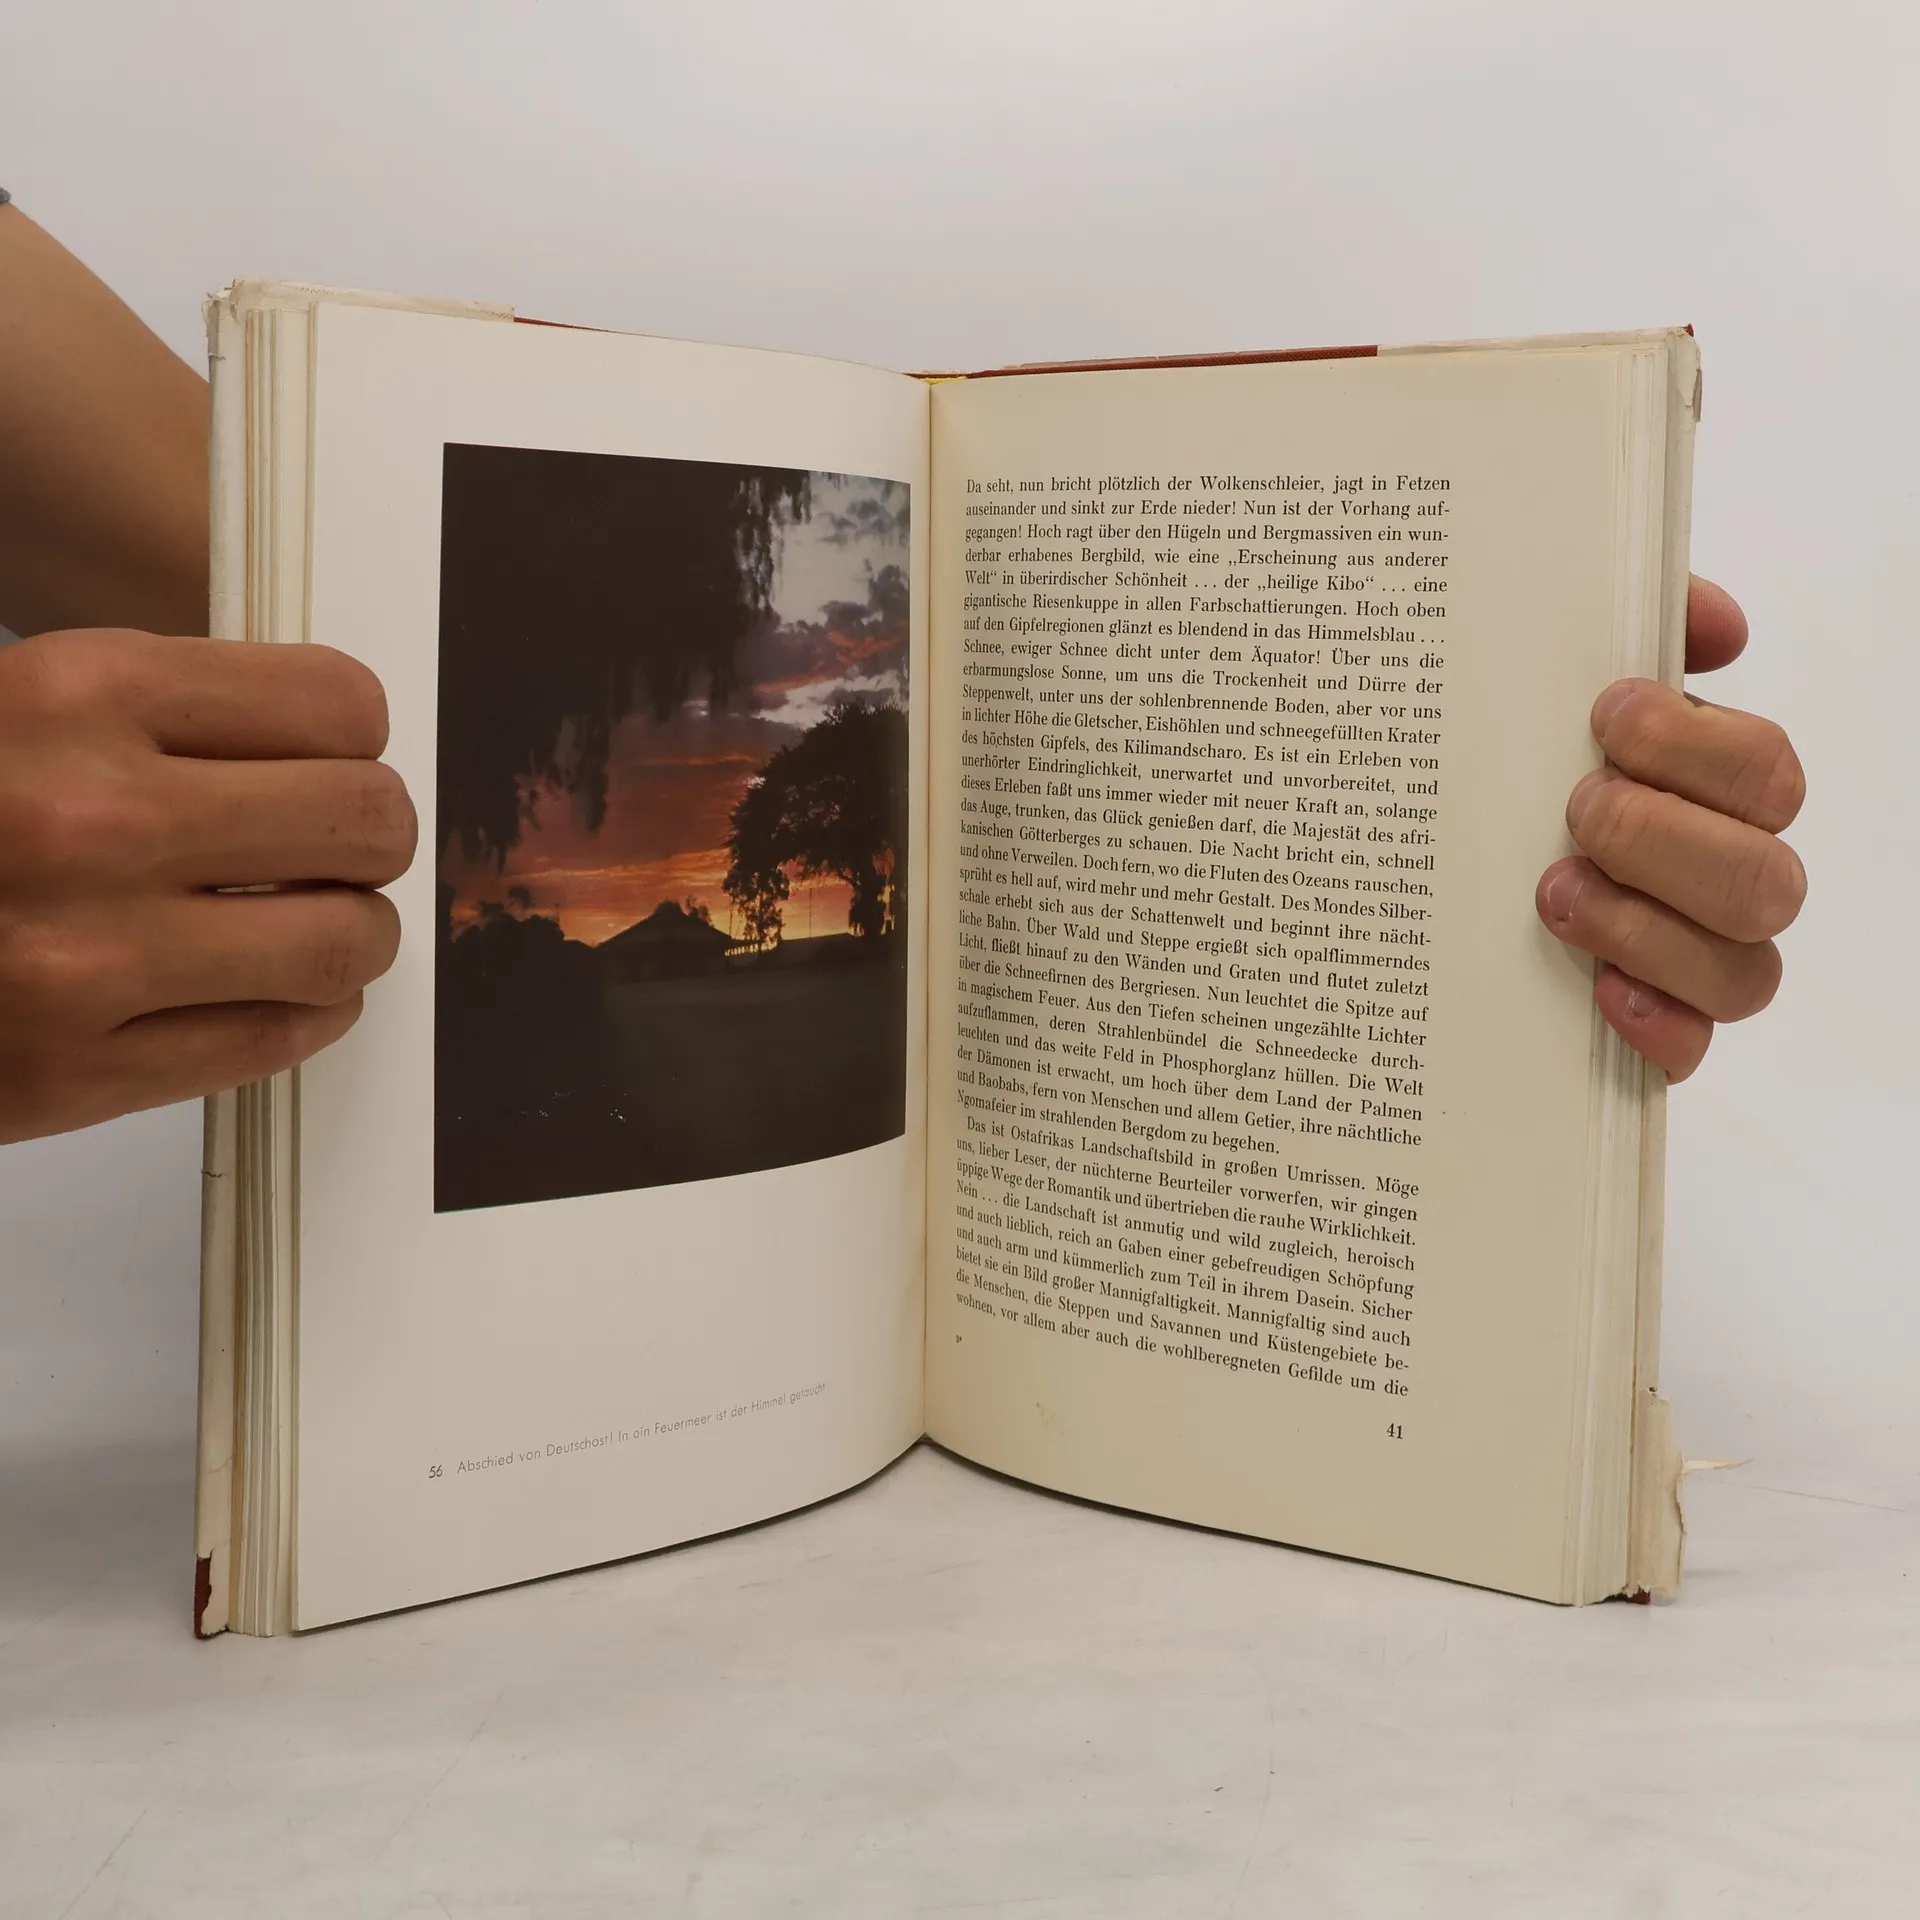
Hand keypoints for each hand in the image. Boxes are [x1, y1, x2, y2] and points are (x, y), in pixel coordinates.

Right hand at [0, 630, 415, 1142]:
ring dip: (353, 931)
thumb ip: (160, 711)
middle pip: (365, 820)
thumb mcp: (19, 705)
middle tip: (339, 843)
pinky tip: (274, 989)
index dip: (353, 733)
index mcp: (72, 694)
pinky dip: (307, 1013)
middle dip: (368, 832)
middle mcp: (90, 821)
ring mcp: (86, 960)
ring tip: (316, 920)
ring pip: (346, 941)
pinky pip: (278, 1039)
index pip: (336, 704)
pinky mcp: (75, 1075)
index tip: (333, 752)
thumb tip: (331, 738)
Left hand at [1535, 577, 1804, 1080]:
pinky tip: (1598, 993)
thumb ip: (1633, 633)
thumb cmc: (1506, 764)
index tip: (1608, 715)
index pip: (1765, 771)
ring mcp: (1692, 961)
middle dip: (1665, 839)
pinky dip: (1659, 1027)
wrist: (1407, 870)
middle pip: (1766, 878)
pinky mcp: (1650, 1032)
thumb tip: (1715, 622)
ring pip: (1744, 972)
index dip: (1698, 746)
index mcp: (1711, 791)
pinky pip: (1694, 1052)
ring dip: (1649, 930)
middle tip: (1577, 810)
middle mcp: (1723, 878)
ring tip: (1554, 896)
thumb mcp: (1547, 684)